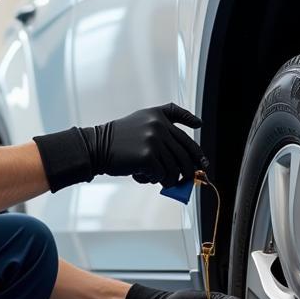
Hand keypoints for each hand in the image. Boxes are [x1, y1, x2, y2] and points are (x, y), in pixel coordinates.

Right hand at [81, 103, 206, 187]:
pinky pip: (161, 175)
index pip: (185, 136)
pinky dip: (152, 180)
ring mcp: (154, 141)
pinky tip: (140, 176)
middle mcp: (159, 126)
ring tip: (156, 180)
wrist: (97, 147)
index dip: (197, 152)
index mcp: (159, 116)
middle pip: (185, 155)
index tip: (203, 162)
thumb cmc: (120, 140)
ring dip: (168, 180)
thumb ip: (165, 126)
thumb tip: (187, 153)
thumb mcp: (142, 121)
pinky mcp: (147, 156)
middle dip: (188, 172)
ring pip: (174, 169)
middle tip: (186, 182)